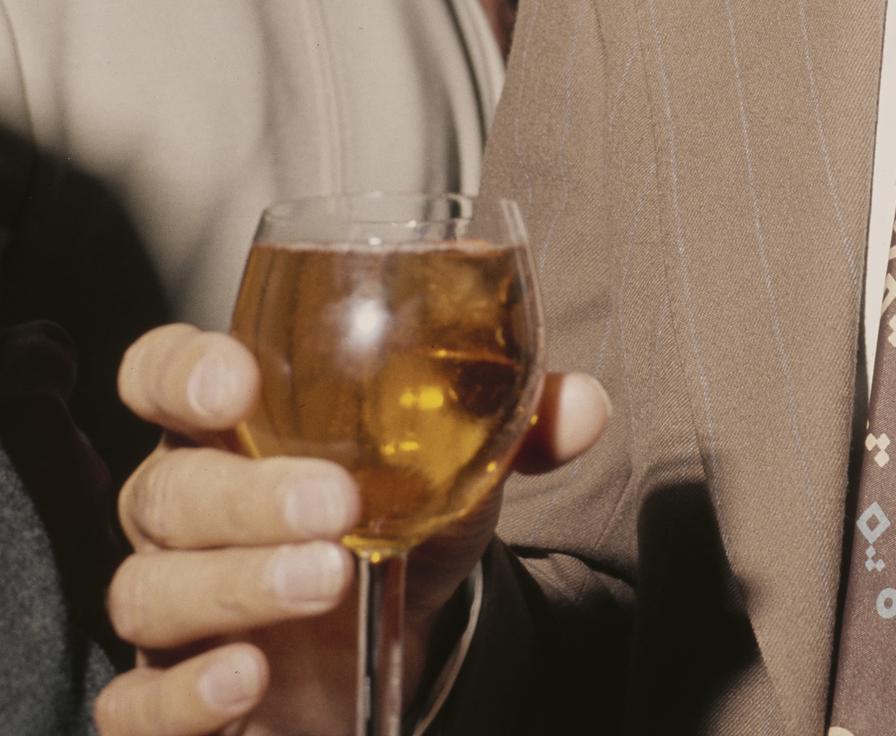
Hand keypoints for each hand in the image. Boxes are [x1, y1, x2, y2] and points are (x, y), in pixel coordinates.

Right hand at [96, 324, 608, 735]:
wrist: (393, 634)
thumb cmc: (402, 515)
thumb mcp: (459, 461)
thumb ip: (518, 421)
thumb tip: (582, 404)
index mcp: (237, 425)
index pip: (163, 373)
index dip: (181, 371)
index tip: (235, 381)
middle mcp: (184, 506)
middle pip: (165, 487)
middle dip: (246, 494)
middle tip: (335, 505)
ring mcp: (171, 602)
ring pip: (148, 589)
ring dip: (236, 584)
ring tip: (328, 580)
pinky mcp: (172, 694)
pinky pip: (134, 703)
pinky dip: (182, 695)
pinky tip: (245, 679)